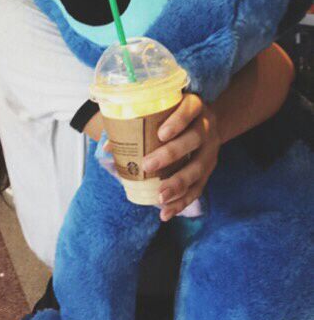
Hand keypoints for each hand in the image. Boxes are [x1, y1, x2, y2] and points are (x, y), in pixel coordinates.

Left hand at [142, 94, 220, 221]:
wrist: (205, 122)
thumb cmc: (174, 114)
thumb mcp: (162, 110)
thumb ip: (137, 122)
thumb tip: (109, 146)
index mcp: (194, 106)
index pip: (189, 110)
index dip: (177, 121)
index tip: (161, 134)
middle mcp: (206, 127)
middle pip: (194, 139)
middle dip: (171, 154)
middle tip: (148, 165)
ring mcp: (211, 149)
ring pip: (198, 167)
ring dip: (178, 183)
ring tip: (160, 196)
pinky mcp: (209, 169)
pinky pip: (198, 187)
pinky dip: (182, 201)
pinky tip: (166, 212)